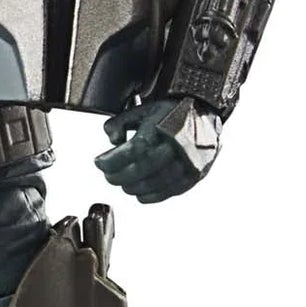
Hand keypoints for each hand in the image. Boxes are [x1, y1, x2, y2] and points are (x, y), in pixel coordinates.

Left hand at [94, 97, 221, 202]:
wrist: (205, 115)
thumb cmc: (172, 113)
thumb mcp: (144, 110)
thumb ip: (121, 122)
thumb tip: (112, 140)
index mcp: (163, 127)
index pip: (134, 150)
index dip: (113, 160)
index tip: (100, 163)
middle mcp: (178, 146)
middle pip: (142, 169)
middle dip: (119, 176)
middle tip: (108, 175)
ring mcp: (188, 163)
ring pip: (154, 183)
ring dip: (132, 187)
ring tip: (123, 183)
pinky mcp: (193, 176)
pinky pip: (169, 192)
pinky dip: (150, 196)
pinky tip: (139, 192)